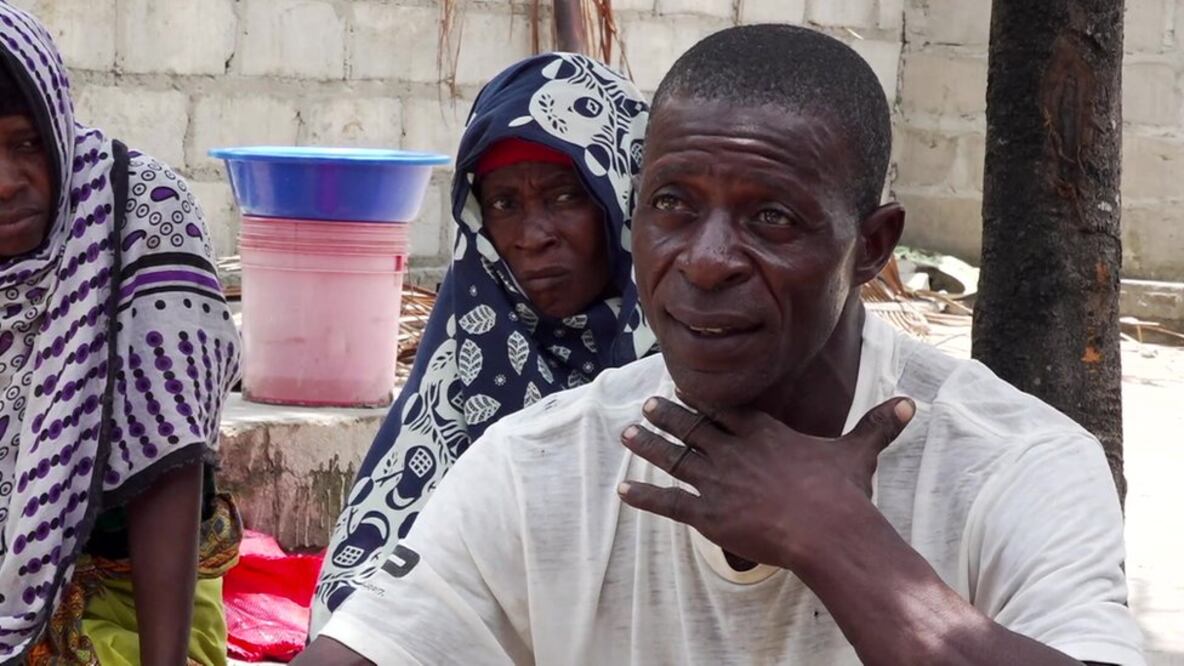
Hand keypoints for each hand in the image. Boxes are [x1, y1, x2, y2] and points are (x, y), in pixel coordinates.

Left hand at [617, 393, 914, 571]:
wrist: (826, 530)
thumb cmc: (842, 493)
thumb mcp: (859, 452)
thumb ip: (879, 425)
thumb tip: (911, 403)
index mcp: (763, 432)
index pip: (725, 409)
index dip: (702, 399)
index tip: (682, 387)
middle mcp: (734, 451)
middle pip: (693, 427)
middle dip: (668, 415)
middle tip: (647, 404)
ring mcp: (717, 481)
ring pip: (674, 458)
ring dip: (649, 446)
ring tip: (627, 433)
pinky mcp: (708, 513)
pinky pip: (669, 502)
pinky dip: (645, 496)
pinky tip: (624, 490)